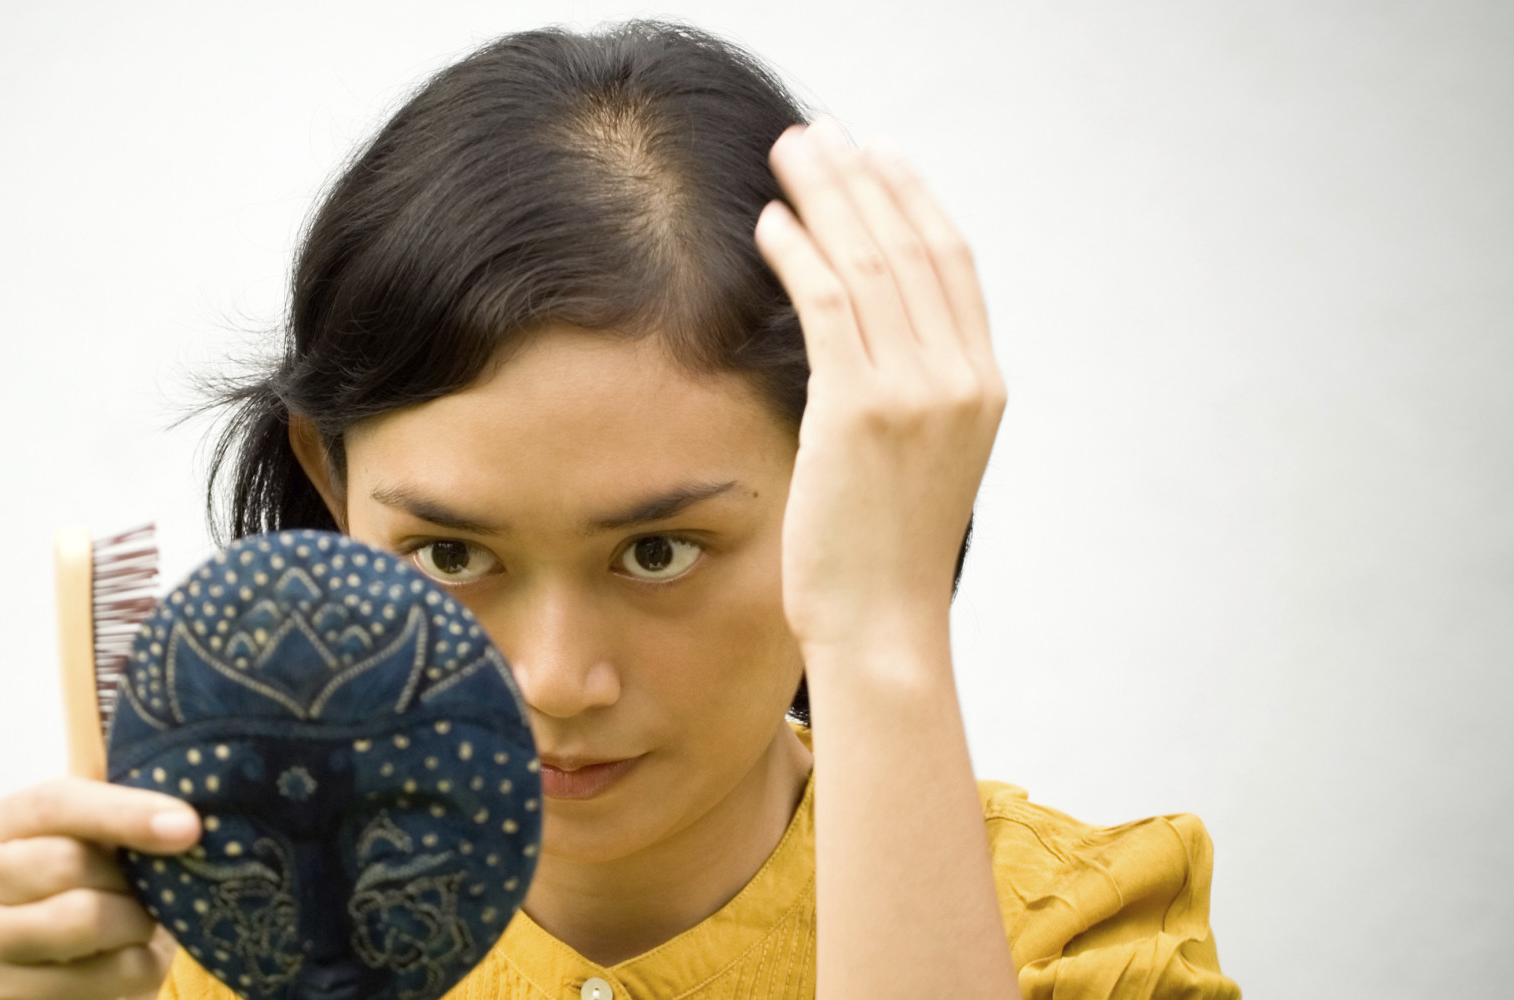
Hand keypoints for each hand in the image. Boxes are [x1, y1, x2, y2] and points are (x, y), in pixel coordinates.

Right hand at [0, 777, 197, 999]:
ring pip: (85, 919)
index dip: (126, 812)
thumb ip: (120, 814)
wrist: (69, 965)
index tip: (188, 827)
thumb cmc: (88, 887)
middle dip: (129, 878)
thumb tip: (182, 822)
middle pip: (70, 862)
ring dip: (136, 923)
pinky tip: (126, 960)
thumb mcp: (93, 839)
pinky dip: (135, 968)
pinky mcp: (4, 995)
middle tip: (150, 891)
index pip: (56, 803)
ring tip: (139, 924)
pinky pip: (97, 976)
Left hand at [754, 117, 1004, 651]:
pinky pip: (829, 306)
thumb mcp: (919, 459)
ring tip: (788, 153)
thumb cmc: (883, 553)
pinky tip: (769, 223)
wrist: (884, 626)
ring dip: (825, 198)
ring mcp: (918, 392)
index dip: (912, 198)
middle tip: (820, 132)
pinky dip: (798, 256)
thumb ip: (908, 392)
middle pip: (911, 246)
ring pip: (870, 264)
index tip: (877, 154)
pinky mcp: (861, 411)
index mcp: (982, 385)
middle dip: (863, 179)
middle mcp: (961, 378)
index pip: (952, 262)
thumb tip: (864, 338)